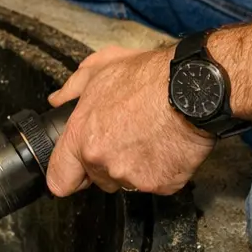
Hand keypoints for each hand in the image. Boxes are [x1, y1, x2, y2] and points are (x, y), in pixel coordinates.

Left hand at [45, 45, 215, 197]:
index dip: (69, 176)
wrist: (193, 88)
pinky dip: (161, 169)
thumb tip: (58, 100)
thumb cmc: (149, 77)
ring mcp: (133, 176)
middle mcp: (103, 161)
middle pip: (98, 179)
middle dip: (108, 162)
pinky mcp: (161, 184)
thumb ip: (72, 89)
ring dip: (134, 165)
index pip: (59, 180)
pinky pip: (156, 183)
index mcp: (83, 137)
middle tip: (125, 135)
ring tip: (148, 136)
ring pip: (127, 181)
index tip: (76, 171)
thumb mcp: (101, 68)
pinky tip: (165, 144)